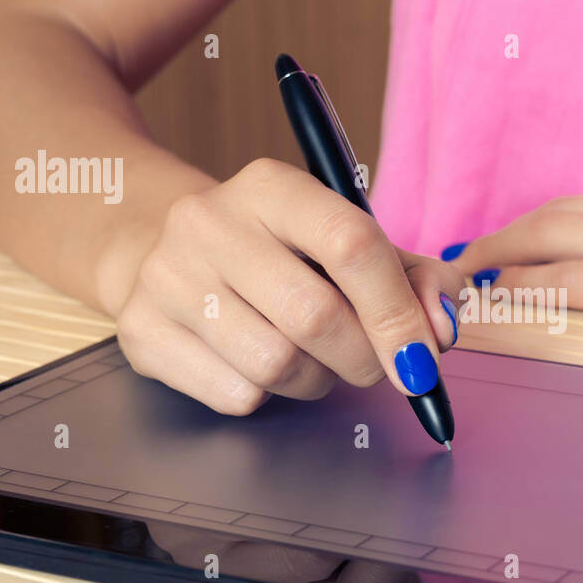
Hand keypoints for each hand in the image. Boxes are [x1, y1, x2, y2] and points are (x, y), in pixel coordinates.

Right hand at [105, 158, 465, 413]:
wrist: (161, 250)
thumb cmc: (280, 254)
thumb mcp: (350, 243)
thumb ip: (415, 280)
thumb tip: (440, 330)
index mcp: (272, 186)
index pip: (352, 244)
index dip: (398, 312)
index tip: (424, 360)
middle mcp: (210, 222)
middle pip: (315, 317)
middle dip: (364, 359)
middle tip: (374, 366)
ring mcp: (167, 277)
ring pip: (276, 365)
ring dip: (315, 381)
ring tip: (311, 358)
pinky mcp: (142, 331)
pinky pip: (235, 394)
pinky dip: (267, 396)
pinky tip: (258, 364)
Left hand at [448, 182, 582, 342]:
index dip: (548, 227)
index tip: (518, 243)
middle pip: (555, 213)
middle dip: (502, 234)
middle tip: (462, 257)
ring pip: (546, 237)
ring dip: (493, 257)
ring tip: (455, 281)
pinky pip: (563, 282)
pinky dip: (518, 290)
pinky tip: (493, 305)